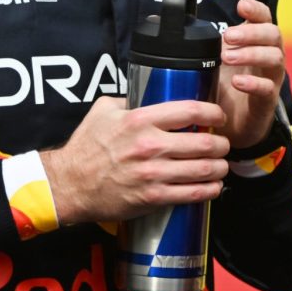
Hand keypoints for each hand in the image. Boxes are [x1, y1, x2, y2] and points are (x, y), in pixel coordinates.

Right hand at [40, 95, 229, 223]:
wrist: (69, 185)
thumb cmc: (86, 147)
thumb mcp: (104, 111)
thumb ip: (130, 101)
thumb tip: (151, 93)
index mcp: (139, 120)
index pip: (190, 110)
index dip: (213, 112)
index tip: (218, 116)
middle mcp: (149, 145)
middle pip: (203, 142)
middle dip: (221, 144)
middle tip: (223, 144)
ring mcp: (152, 173)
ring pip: (202, 169)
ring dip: (220, 167)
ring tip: (222, 165)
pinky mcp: (152, 197)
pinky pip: (191, 194)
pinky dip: (210, 191)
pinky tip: (214, 187)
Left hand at [216, 0, 285, 149]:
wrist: (230, 125)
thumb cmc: (223, 86)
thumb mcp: (214, 60)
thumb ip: (207, 42)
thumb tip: (175, 24)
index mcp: (257, 42)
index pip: (264, 19)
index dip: (256, 9)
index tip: (241, 6)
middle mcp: (268, 56)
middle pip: (273, 34)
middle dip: (251, 32)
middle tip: (228, 36)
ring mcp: (271, 78)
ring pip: (275, 58)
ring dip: (251, 53)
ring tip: (227, 58)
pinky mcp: (267, 101)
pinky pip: (268, 88)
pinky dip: (253, 83)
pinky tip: (237, 82)